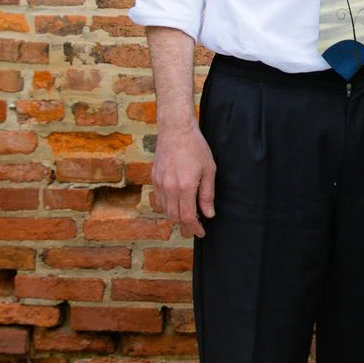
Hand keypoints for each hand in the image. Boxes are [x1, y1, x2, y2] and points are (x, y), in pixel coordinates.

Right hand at [152, 123, 216, 238]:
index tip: (201, 232)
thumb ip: (207, 194)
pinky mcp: (154, 178)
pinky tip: (177, 203)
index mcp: (185, 187)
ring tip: (188, 216)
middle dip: (186, 225)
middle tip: (196, 227)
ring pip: (165, 210)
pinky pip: (159, 199)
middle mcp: (169, 188)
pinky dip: (167, 206)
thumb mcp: (209, 170)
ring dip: (176, 216)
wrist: (175, 130)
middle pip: (175, 216)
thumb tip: (208, 214)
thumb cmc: (196, 147)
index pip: (188, 217)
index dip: (195, 228)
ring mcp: (159, 183)